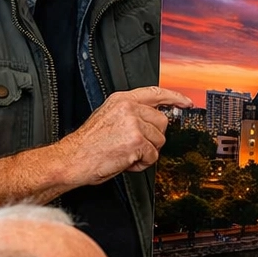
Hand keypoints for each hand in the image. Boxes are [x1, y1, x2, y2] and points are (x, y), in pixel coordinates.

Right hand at [57, 86, 192, 184]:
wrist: (71, 159)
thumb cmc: (87, 144)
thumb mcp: (107, 117)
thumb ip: (129, 114)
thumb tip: (150, 119)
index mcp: (122, 100)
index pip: (155, 93)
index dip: (174, 97)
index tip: (185, 102)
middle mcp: (129, 108)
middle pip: (162, 122)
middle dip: (153, 137)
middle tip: (133, 145)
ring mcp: (134, 124)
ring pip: (159, 141)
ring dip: (146, 152)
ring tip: (125, 153)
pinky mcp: (137, 141)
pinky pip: (152, 156)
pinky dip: (141, 164)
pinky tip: (125, 161)